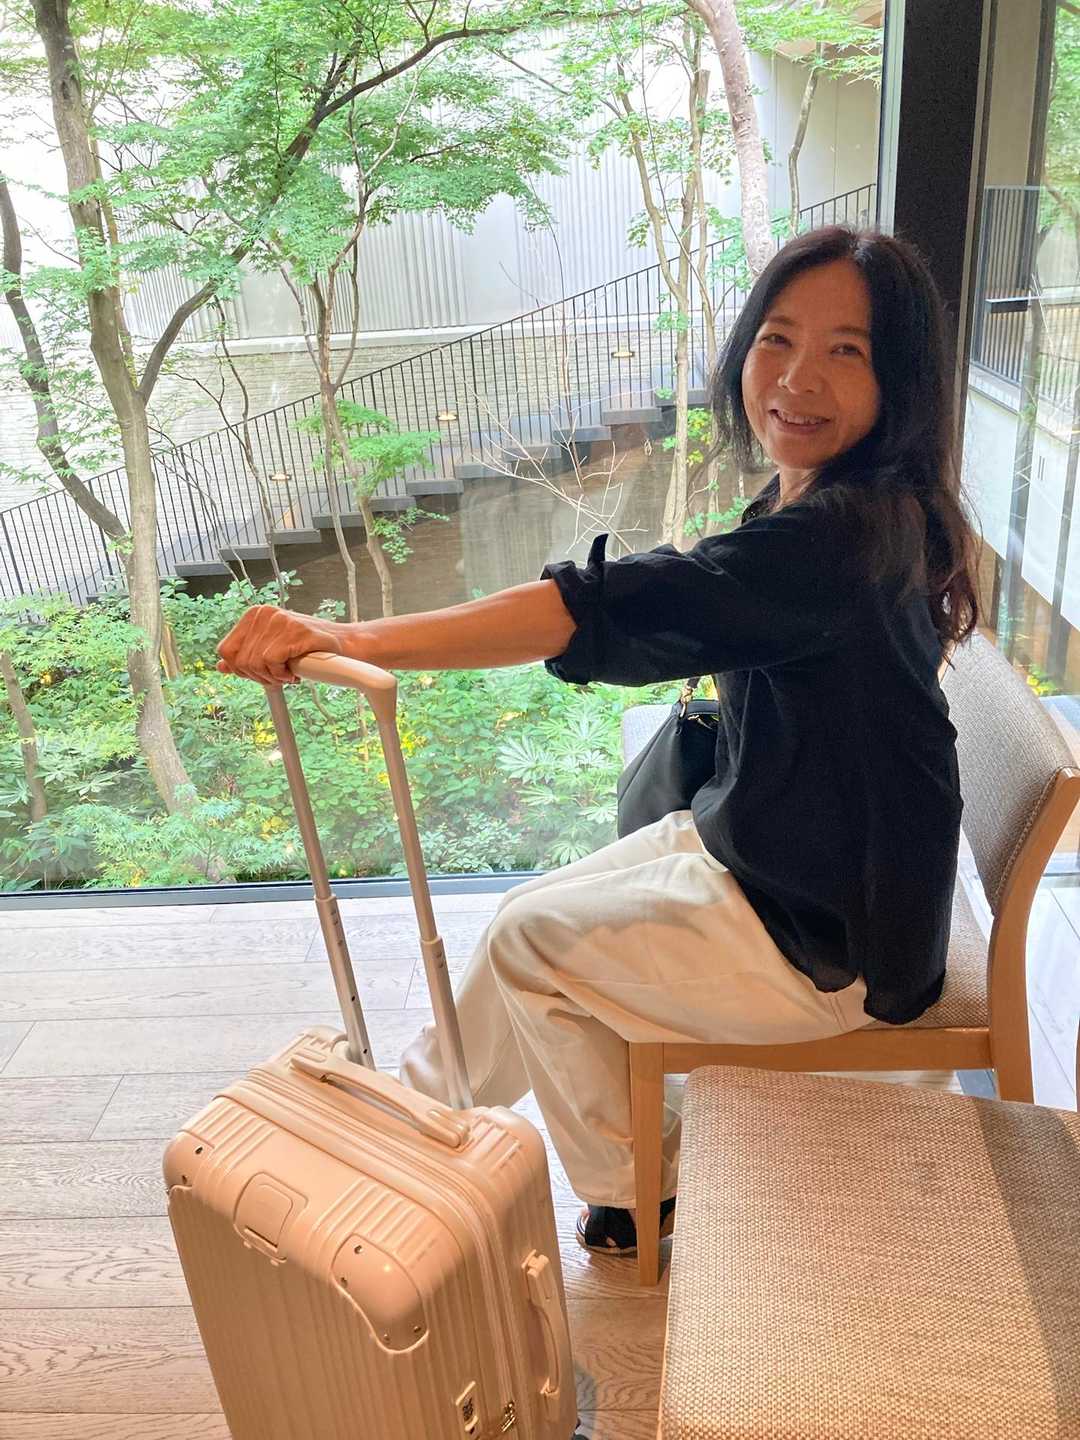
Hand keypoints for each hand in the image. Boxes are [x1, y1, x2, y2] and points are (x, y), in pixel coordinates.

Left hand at [216, 606, 346, 686]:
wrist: (343, 647)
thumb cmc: (308, 651)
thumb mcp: (272, 652)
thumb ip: (247, 656)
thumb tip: (220, 666)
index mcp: (254, 615)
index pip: (226, 650)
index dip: (241, 670)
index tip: (263, 673)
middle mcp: (264, 613)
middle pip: (239, 660)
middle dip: (259, 676)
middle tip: (279, 675)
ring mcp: (280, 620)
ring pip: (255, 663)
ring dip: (273, 677)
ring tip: (289, 672)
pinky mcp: (294, 630)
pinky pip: (272, 662)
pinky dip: (282, 674)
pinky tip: (296, 671)